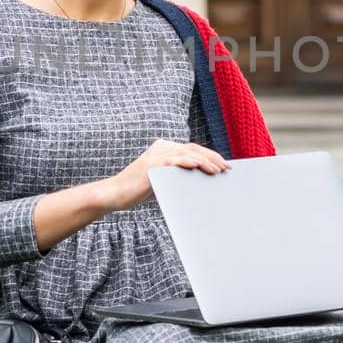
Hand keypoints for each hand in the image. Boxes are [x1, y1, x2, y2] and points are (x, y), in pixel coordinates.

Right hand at [104, 139, 229, 210]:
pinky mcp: (151, 164)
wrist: (115, 194)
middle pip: (193, 149)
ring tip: (218, 170)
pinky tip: (199, 166)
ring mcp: (156, 155)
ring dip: (205, 161)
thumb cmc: (138, 190)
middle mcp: (162, 148)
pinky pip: (173, 160)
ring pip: (187, 153)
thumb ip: (177, 177)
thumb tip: (199, 183)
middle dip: (212, 158)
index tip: (224, 166)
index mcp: (165, 149)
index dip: (210, 156)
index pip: (193, 149)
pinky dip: (187, 162)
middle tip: (226, 168)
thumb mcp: (162, 181)